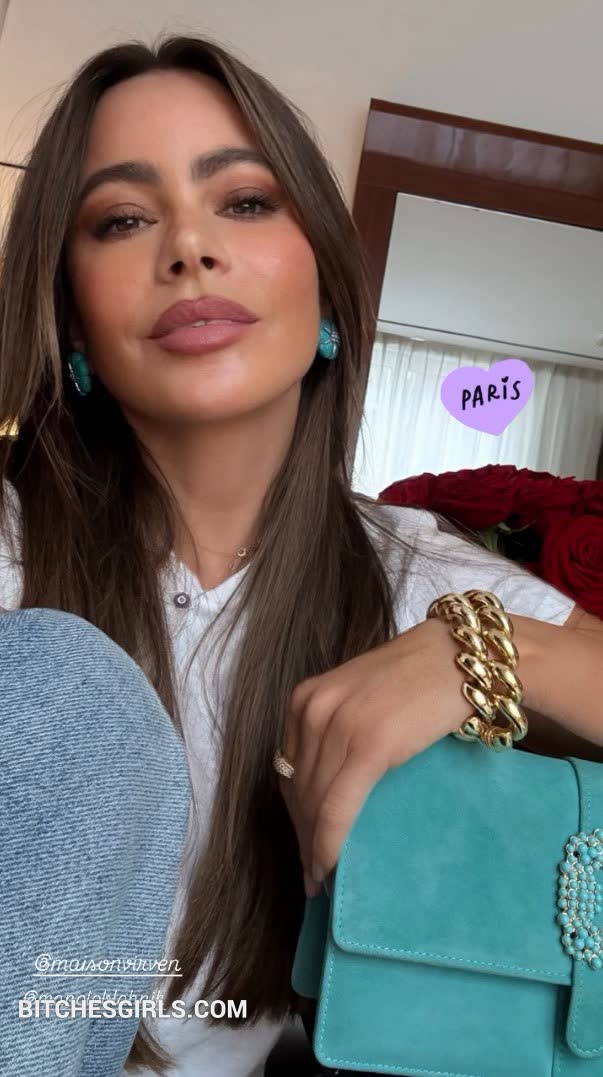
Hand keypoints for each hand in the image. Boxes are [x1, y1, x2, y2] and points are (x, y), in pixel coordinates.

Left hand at [278, 616, 472, 896]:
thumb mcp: (361, 697)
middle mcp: (312, 709)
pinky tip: (332, 868)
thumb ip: (338, 729)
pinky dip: (329, 844)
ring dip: (314, 847)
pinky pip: (336, 809)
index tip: (302, 843)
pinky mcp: (366, 746)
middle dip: (302, 836)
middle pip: (296, 789)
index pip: (287, 769)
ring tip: (324, 878)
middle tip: (313, 876)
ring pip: (313, 804)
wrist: (461, 656)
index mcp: (306, 697)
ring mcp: (337, 726)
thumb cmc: (420, 678)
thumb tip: (330, 784)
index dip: (293, 812)